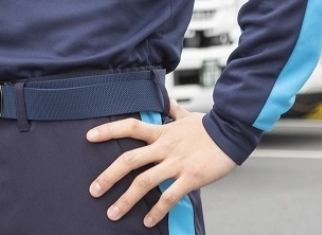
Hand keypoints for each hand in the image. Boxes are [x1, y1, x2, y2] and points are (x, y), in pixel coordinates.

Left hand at [86, 101, 236, 227]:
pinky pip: (169, 196)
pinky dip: (157, 210)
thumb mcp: (187, 116)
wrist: (233, 133)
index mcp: (161, 132)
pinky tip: (148, 221)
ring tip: (113, 213)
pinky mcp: (190, 177)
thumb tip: (165, 100)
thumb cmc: (210, 126)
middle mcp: (164, 147)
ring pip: (144, 182)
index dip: (108, 130)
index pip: (129, 127)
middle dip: (108, 176)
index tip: (89, 137)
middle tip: (94, 190)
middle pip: (129, 160)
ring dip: (126, 199)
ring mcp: (176, 163)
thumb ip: (172, 110)